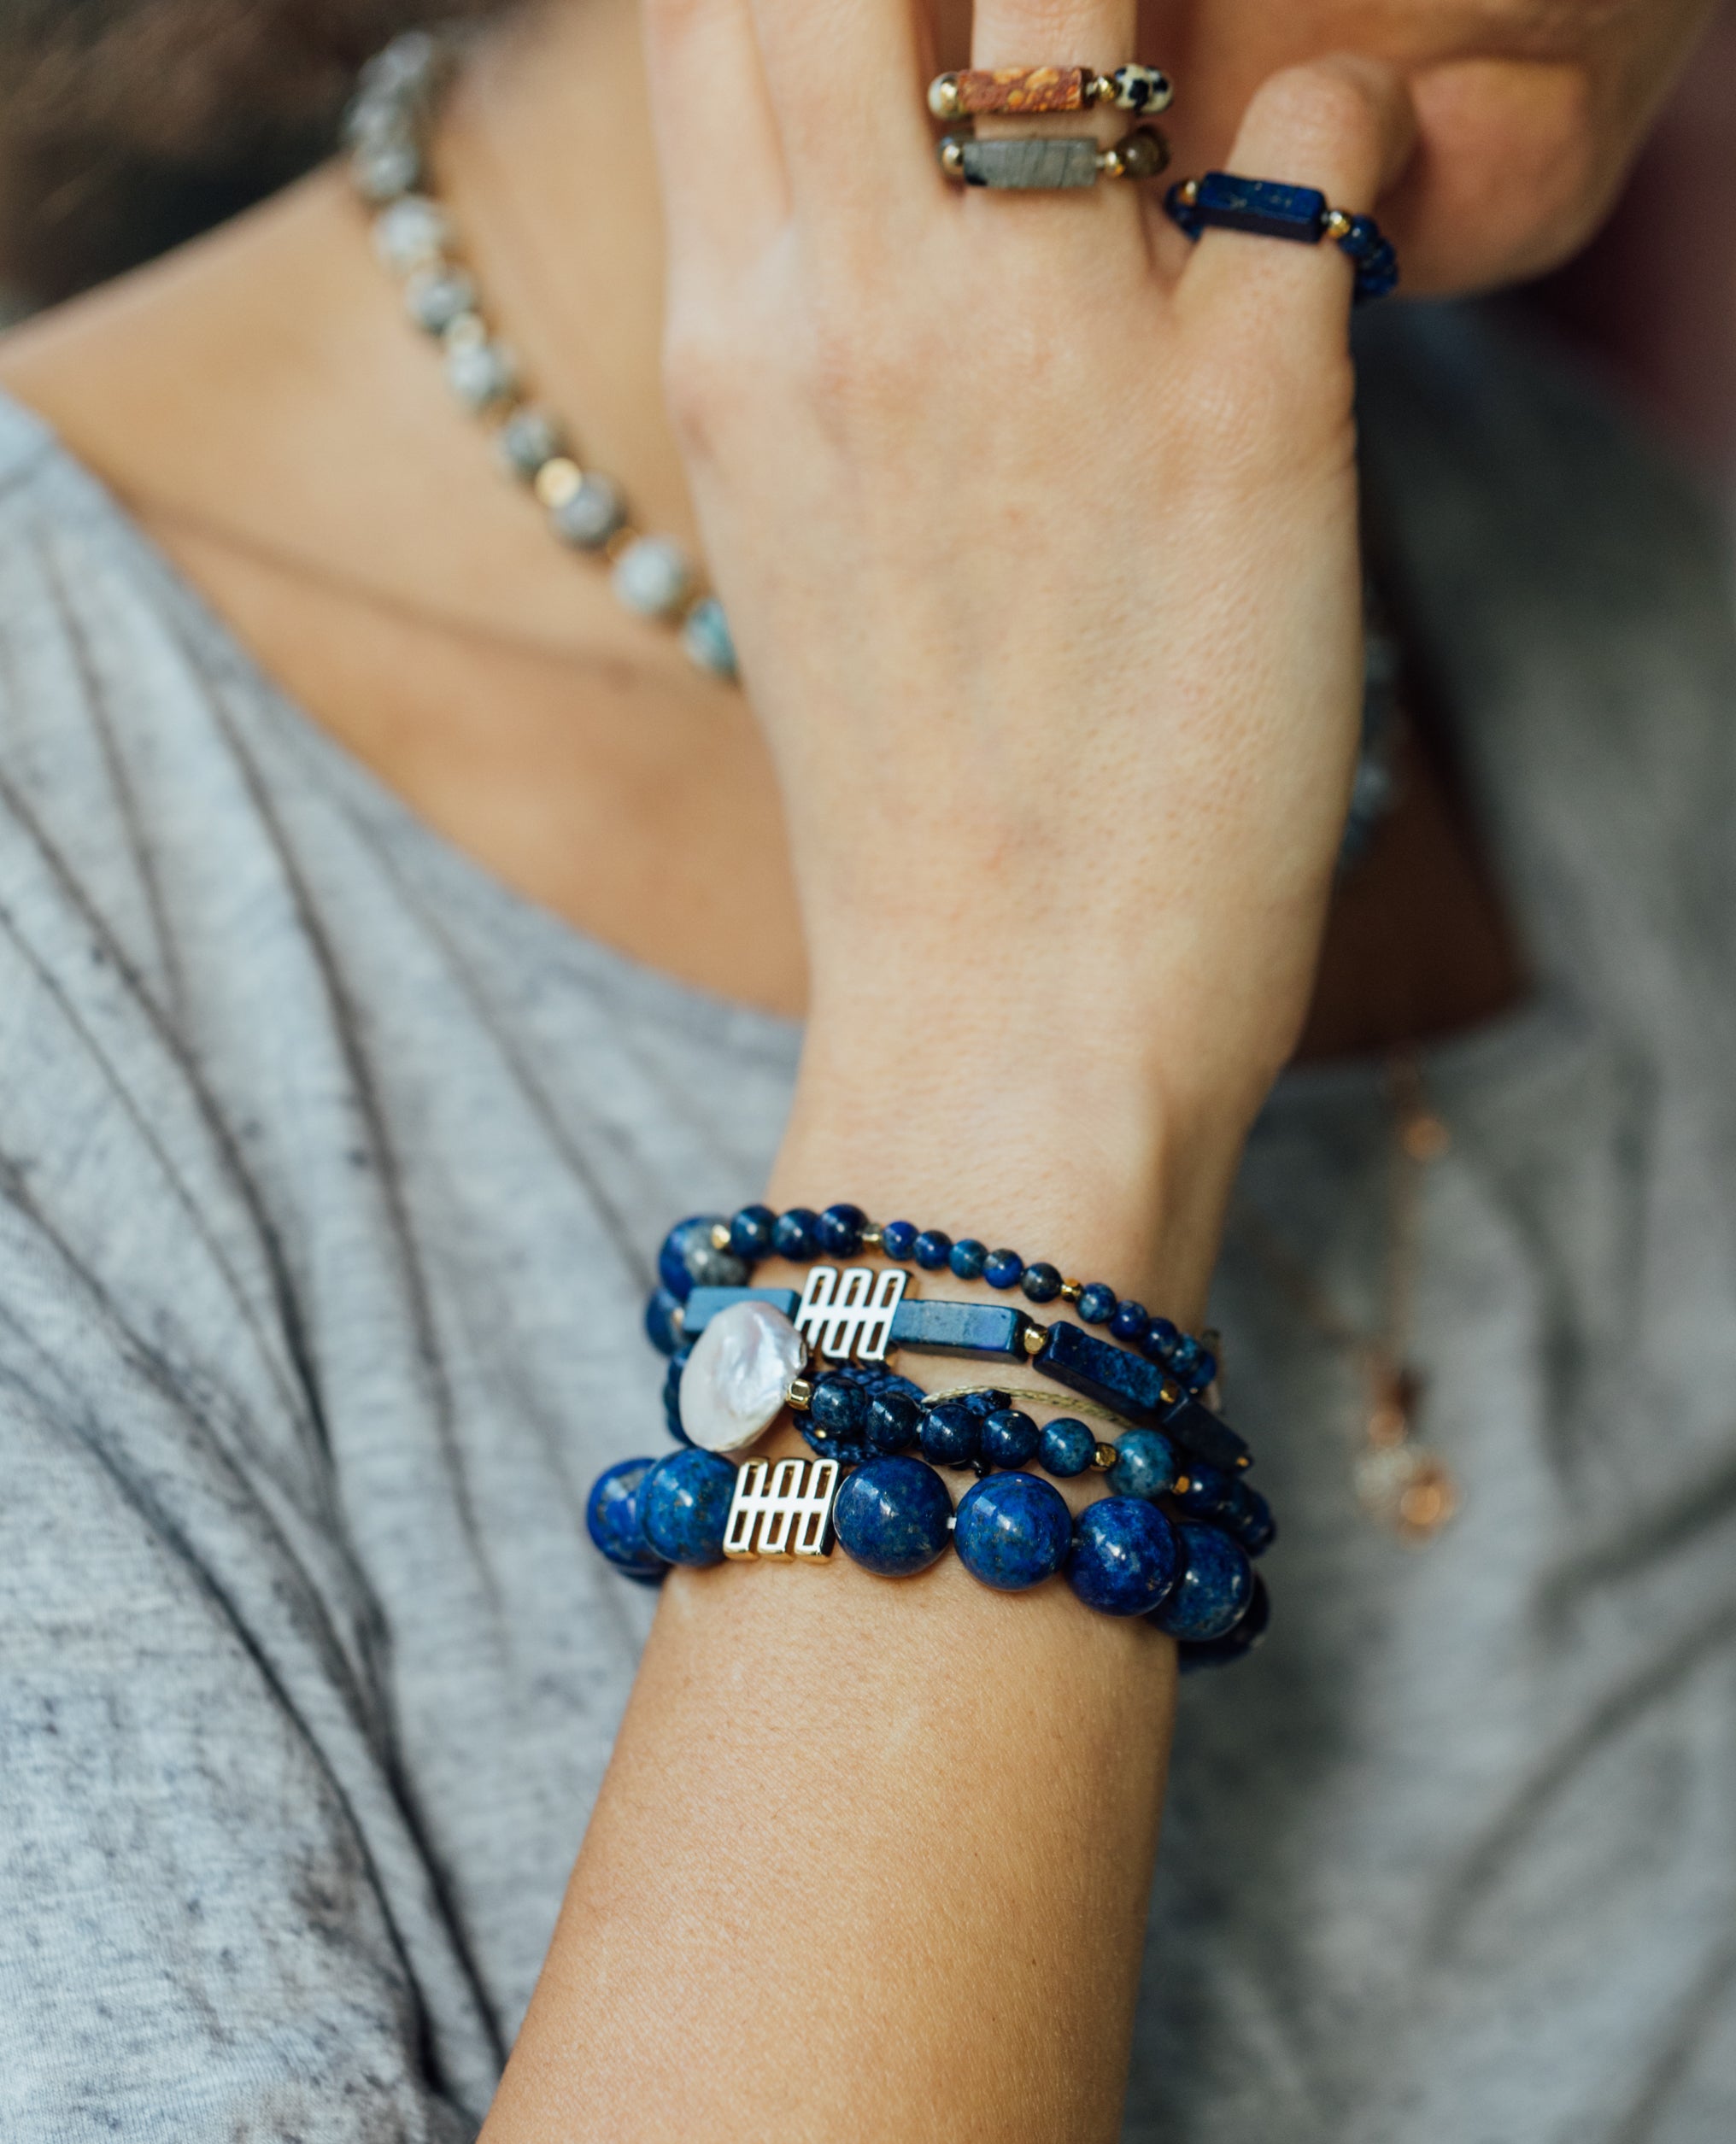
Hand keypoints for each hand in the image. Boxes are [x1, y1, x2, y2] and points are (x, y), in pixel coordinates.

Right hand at [644, 0, 1414, 1167]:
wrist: (1011, 1018)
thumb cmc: (910, 793)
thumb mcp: (786, 527)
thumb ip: (811, 318)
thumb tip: (877, 170)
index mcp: (732, 336)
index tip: (908, 17)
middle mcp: (863, 301)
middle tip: (1063, 35)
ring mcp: (1053, 344)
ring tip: (1186, 118)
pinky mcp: (1249, 409)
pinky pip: (1330, 128)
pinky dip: (1352, 136)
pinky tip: (1329, 230)